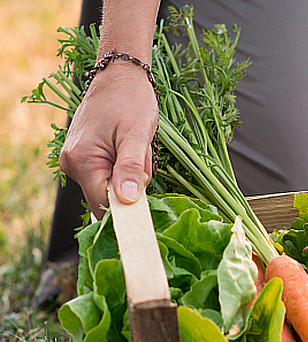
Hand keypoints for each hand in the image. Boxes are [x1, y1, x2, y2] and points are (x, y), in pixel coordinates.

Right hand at [59, 63, 157, 217]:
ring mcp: (76, 161)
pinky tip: (127, 145)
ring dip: (130, 173)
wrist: (120, 77)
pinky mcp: (84, 158)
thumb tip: (126, 200)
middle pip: (109, 196)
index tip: (143, 180)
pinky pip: (109, 174)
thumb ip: (130, 168)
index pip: (104, 205)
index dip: (128, 203)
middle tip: (139, 153)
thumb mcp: (137, 134)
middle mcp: (71, 164)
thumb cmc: (131, 100)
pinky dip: (124, 166)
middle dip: (131, 183)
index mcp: (81, 160)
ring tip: (134, 145)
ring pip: (111, 186)